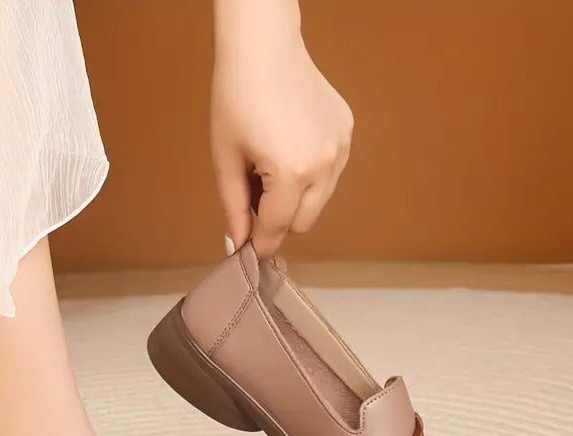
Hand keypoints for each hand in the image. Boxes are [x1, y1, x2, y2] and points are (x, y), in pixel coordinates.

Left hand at [211, 0, 353, 256]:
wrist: (263, 46)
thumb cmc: (236, 97)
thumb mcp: (226, 159)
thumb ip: (234, 208)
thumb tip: (238, 245)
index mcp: (291, 173)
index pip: (276, 228)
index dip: (259, 244)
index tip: (248, 252)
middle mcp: (324, 165)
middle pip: (303, 222)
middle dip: (278, 219)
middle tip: (256, 193)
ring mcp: (341, 148)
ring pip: (319, 201)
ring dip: (296, 198)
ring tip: (272, 165)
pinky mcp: (347, 133)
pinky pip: (330, 174)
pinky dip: (310, 174)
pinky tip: (290, 146)